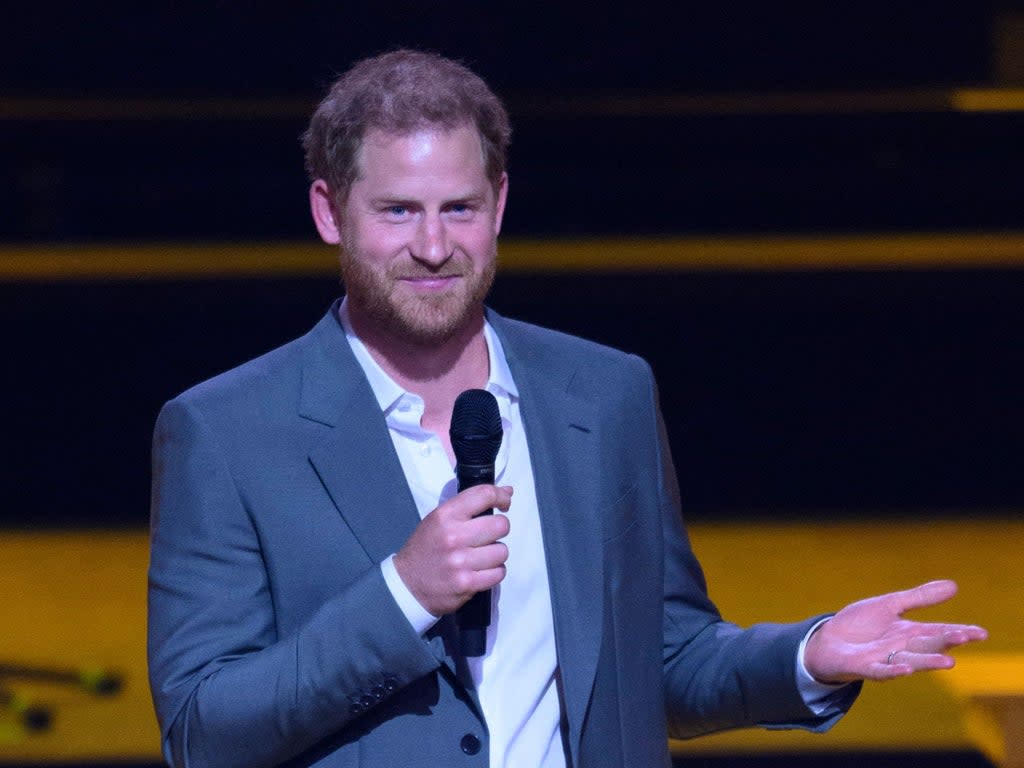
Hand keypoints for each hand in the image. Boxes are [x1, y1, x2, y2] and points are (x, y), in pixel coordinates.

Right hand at [393, 485, 512, 615]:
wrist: (406, 585)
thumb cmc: (425, 549)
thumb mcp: (438, 519)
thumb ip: (469, 505)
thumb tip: (508, 492)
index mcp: (445, 516)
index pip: (484, 495)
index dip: (501, 496)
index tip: (504, 503)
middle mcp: (454, 537)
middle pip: (501, 525)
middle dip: (499, 530)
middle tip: (488, 535)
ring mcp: (460, 562)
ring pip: (502, 551)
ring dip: (495, 554)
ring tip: (481, 556)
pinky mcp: (467, 584)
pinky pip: (498, 573)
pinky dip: (493, 572)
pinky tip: (480, 571)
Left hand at [804, 580, 987, 683]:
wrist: (826, 642)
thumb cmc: (860, 625)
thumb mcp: (889, 606)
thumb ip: (919, 598)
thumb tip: (954, 585)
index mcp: (909, 633)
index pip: (939, 631)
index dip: (960, 632)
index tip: (981, 633)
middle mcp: (901, 648)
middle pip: (928, 645)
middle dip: (946, 642)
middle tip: (964, 637)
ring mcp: (884, 659)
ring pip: (911, 662)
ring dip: (928, 662)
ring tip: (948, 662)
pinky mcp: (864, 667)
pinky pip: (880, 671)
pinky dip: (892, 671)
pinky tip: (905, 670)